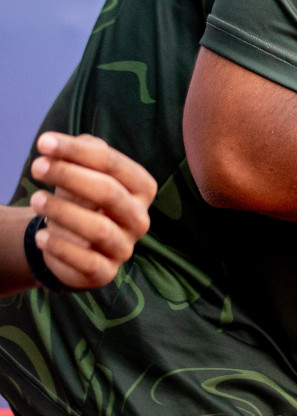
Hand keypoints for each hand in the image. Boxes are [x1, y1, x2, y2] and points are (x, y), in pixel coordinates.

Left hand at [28, 133, 156, 289]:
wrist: (73, 243)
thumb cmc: (80, 199)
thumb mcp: (83, 172)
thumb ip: (80, 153)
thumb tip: (59, 146)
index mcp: (142, 188)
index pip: (113, 164)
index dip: (77, 151)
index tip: (43, 142)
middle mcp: (140, 218)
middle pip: (110, 192)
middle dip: (69, 176)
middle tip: (36, 167)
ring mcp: (125, 247)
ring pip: (100, 229)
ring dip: (63, 212)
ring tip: (35, 200)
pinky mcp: (105, 273)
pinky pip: (87, 262)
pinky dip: (62, 248)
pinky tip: (41, 237)